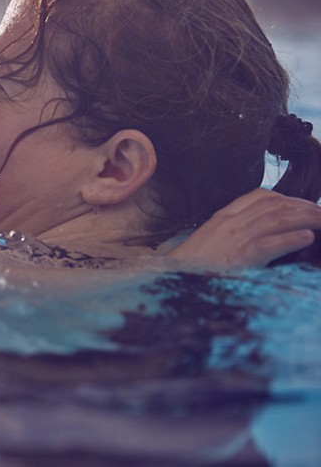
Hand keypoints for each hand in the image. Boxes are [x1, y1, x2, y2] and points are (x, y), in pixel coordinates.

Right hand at [169, 188, 320, 267]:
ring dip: (306, 219)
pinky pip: (269, 244)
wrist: (170, 280)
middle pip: (274, 206)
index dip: (286, 197)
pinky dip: (291, 239)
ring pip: (277, 220)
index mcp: (222, 217)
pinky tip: (308, 239)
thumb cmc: (191, 268)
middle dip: (304, 207)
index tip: (303, 204)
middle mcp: (229, 223)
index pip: (258, 196)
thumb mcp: (210, 242)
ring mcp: (234, 238)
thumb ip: (231, 232)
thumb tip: (257, 234)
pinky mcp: (239, 257)